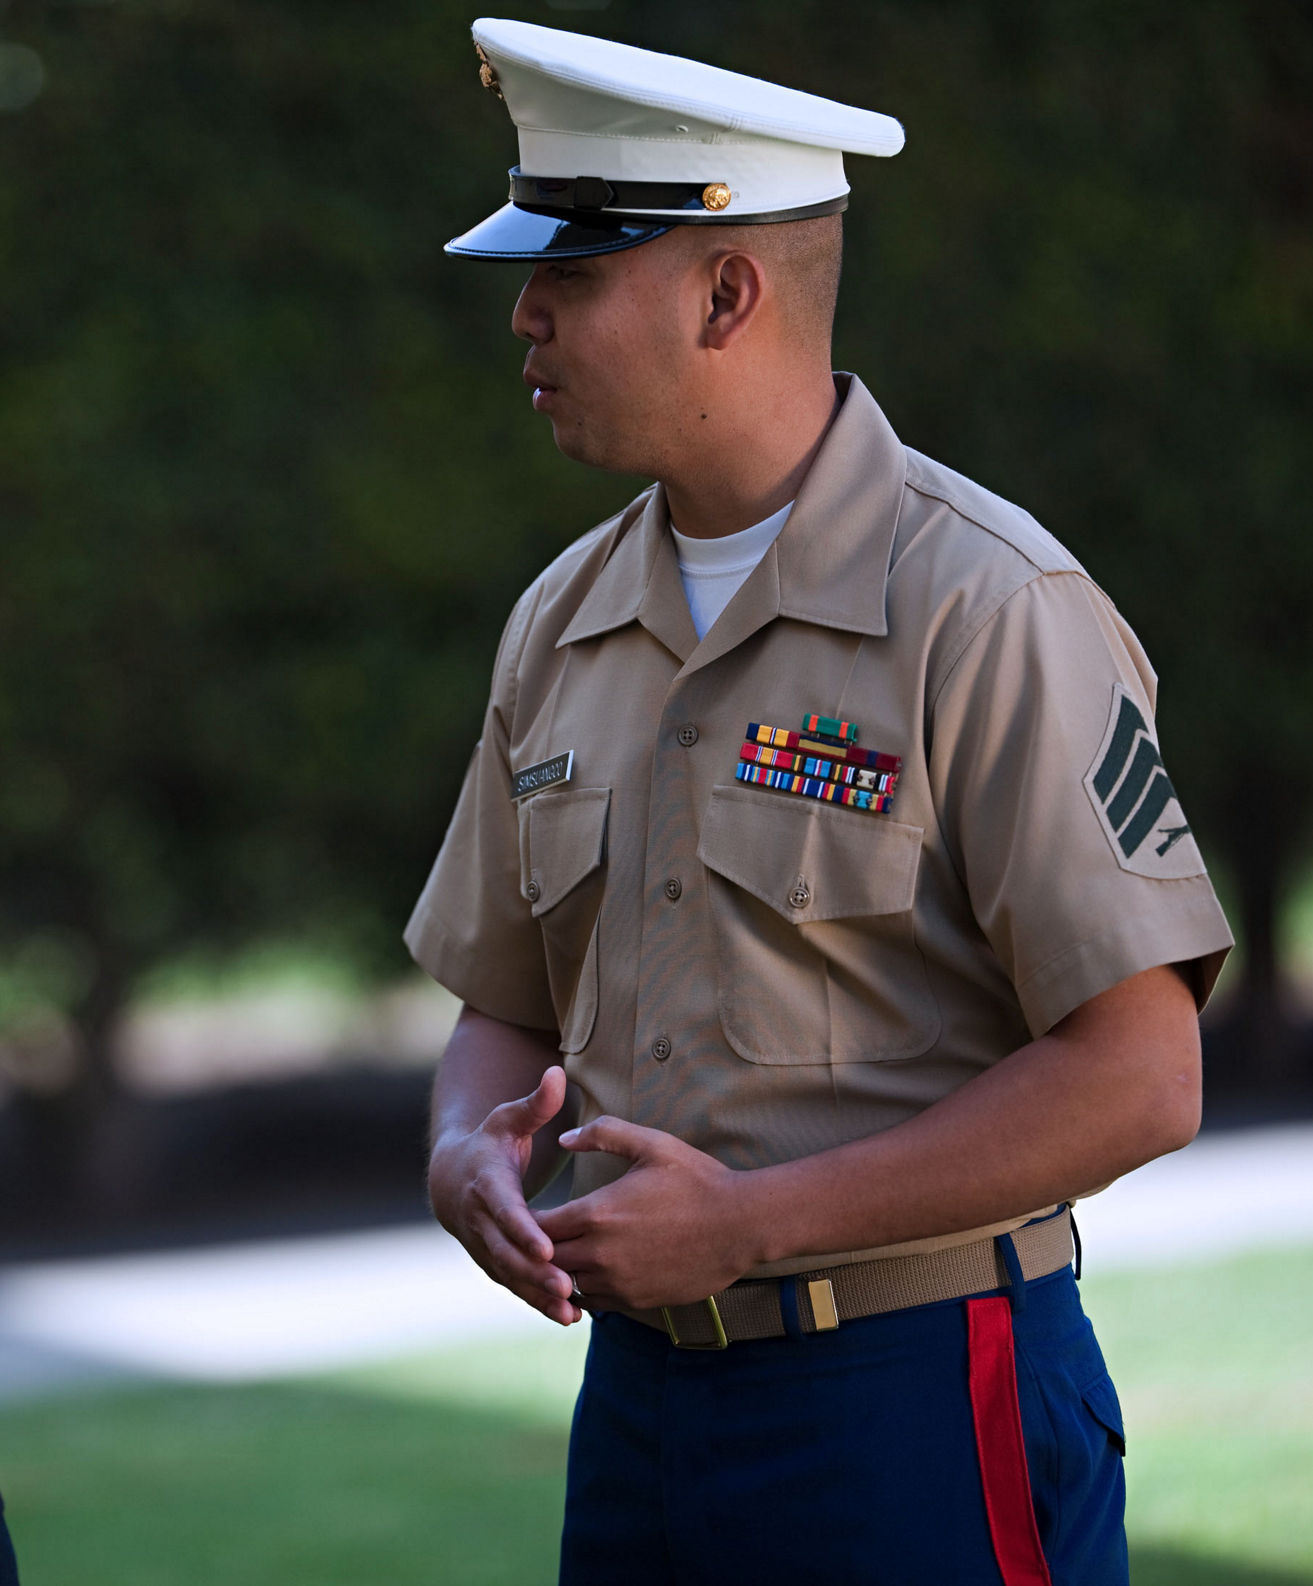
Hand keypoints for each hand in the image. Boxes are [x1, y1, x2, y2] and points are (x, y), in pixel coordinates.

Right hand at [428, 1065, 582, 1326]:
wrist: (453, 1179)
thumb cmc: (490, 1142)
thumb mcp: (509, 1119)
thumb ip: (536, 1103)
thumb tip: (556, 1072)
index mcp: (486, 1183)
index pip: (504, 1210)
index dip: (522, 1230)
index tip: (545, 1247)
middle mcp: (481, 1220)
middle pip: (506, 1251)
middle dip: (534, 1272)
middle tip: (565, 1286)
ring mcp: (484, 1246)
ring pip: (510, 1276)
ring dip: (537, 1295)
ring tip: (571, 1312)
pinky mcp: (493, 1263)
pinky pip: (514, 1286)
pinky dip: (536, 1302)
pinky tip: (569, 1317)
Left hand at [535, 1117, 758, 1311]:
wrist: (741, 1225)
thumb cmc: (697, 1179)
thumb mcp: (652, 1144)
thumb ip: (603, 1134)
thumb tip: (563, 1138)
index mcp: (598, 1212)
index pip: (538, 1225)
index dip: (529, 1220)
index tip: (528, 1211)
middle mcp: (601, 1254)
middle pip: (546, 1259)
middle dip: (539, 1248)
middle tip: (537, 1237)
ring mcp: (619, 1282)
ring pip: (567, 1283)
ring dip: (563, 1270)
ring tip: (563, 1254)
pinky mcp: (636, 1300)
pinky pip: (595, 1301)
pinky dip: (588, 1286)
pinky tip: (596, 1268)